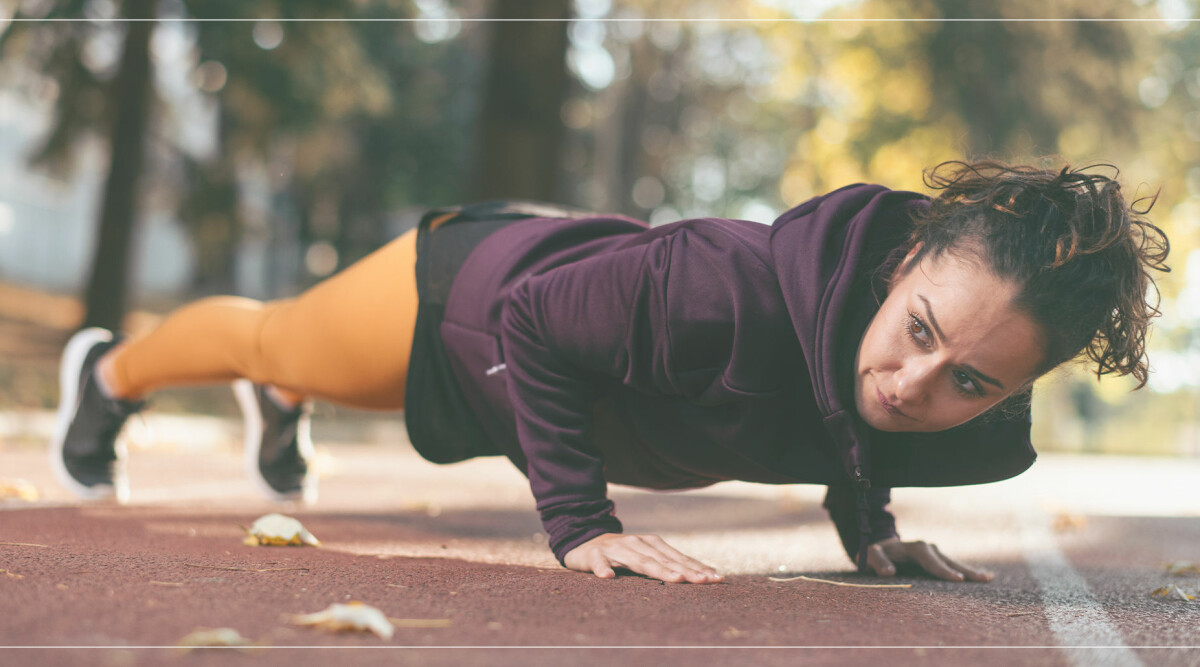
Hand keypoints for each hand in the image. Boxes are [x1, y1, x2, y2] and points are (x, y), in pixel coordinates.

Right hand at [562, 533, 724, 583]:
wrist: (585, 543)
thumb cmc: (621, 554)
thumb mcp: (645, 557)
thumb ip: (667, 564)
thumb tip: (701, 576)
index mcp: (651, 544)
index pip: (678, 557)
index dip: (697, 567)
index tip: (716, 578)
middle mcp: (637, 544)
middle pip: (664, 560)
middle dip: (686, 571)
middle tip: (704, 581)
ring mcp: (616, 549)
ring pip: (639, 561)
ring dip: (658, 569)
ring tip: (676, 579)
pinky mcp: (594, 556)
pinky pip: (600, 563)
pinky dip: (604, 569)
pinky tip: (608, 577)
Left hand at [867, 537, 992, 581]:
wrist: (878, 546)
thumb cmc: (873, 553)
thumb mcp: (869, 556)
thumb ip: (877, 562)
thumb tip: (890, 572)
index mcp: (913, 548)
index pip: (930, 559)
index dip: (942, 569)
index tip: (957, 579)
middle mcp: (927, 548)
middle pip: (948, 560)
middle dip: (965, 570)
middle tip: (984, 578)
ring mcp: (934, 553)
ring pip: (954, 562)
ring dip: (970, 570)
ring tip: (988, 578)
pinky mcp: (936, 559)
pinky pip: (952, 565)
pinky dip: (965, 571)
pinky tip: (980, 577)